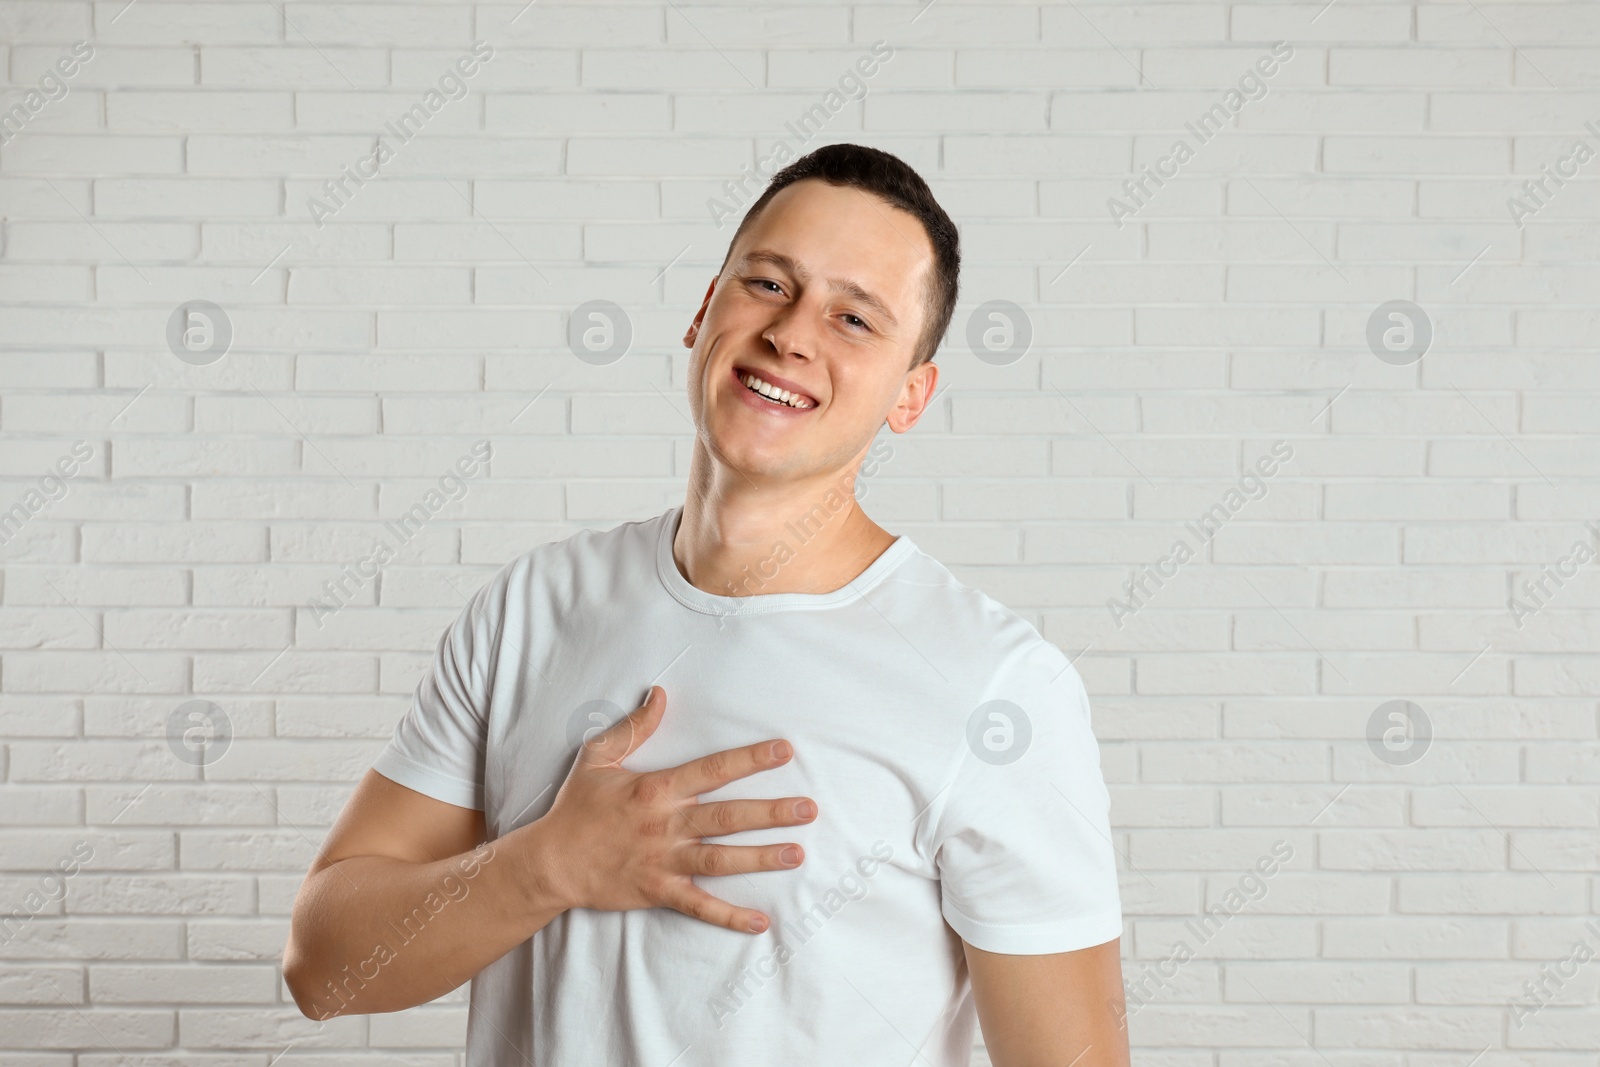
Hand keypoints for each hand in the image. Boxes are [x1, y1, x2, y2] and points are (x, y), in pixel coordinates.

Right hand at [534, 685, 816, 933]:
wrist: (550, 861)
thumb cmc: (576, 808)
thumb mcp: (598, 758)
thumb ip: (633, 727)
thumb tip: (659, 695)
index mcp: (656, 789)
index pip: (712, 770)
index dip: (750, 759)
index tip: (784, 751)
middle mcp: (665, 825)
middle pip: (726, 817)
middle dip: (770, 813)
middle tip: (808, 809)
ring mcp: (663, 862)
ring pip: (720, 860)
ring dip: (760, 858)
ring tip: (797, 854)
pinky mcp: (657, 893)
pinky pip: (699, 906)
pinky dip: (729, 916)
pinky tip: (760, 921)